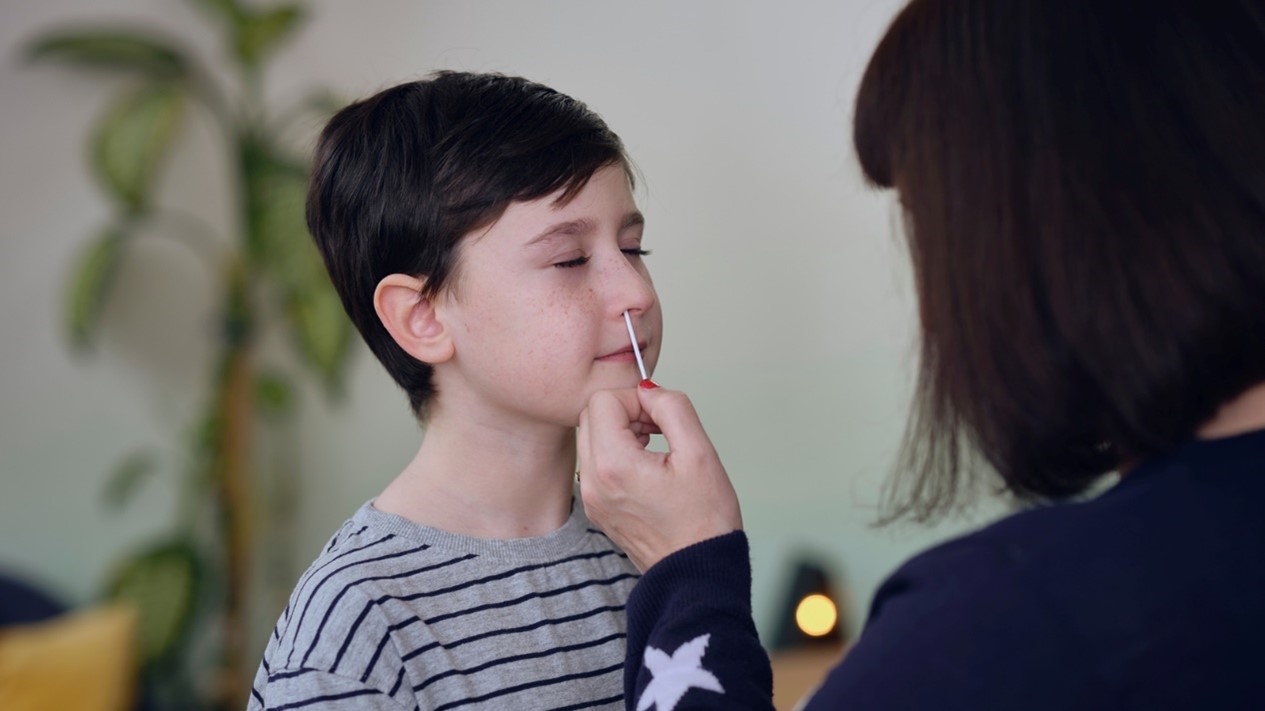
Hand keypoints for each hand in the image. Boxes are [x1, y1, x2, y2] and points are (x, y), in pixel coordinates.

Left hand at [577, 385, 742, 571]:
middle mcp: (592, 482)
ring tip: (655, 448)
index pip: (603, 400)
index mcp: (614, 465)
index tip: (660, 416)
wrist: (696, 573)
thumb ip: (673, 408)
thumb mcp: (700, 453)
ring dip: (619, 431)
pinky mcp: (597, 508)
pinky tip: (647, 467)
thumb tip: (650, 390)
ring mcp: (591, 497)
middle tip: (658, 428)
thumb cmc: (705, 522)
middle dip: (624, 411)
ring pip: (590, 437)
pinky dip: (616, 453)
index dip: (635, 398)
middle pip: (590, 416)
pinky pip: (594, 463)